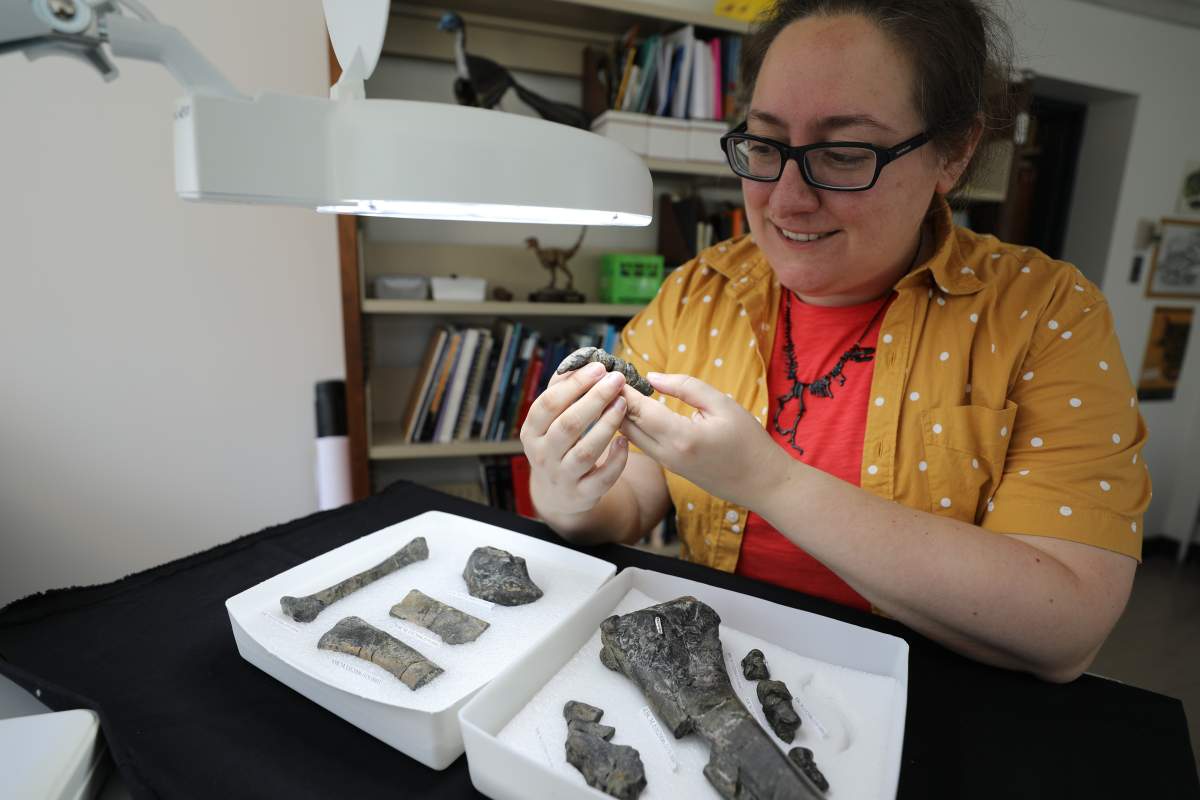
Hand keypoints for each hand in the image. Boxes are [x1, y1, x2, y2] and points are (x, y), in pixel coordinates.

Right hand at [520, 360, 630, 516]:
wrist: (558, 493)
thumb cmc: (558, 443)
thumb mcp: (551, 420)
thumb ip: (563, 390)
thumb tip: (580, 359)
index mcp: (531, 432)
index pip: (548, 404)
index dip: (574, 384)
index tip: (598, 368)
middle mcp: (542, 455)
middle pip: (568, 426)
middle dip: (595, 399)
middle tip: (617, 380)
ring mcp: (562, 477)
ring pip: (586, 452)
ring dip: (607, 425)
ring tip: (623, 403)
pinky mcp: (582, 495)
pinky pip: (602, 478)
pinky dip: (616, 460)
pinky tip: (625, 441)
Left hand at [619, 372, 789, 508]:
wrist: (761, 483)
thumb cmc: (748, 441)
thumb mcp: (723, 404)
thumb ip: (686, 387)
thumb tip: (652, 378)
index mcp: (682, 437)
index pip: (639, 410)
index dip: (622, 389)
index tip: (609, 370)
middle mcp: (667, 454)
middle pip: (625, 426)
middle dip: (612, 401)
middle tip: (603, 377)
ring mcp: (666, 465)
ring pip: (629, 438)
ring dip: (618, 414)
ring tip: (611, 390)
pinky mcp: (669, 468)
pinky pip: (641, 445)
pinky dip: (630, 426)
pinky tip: (628, 409)